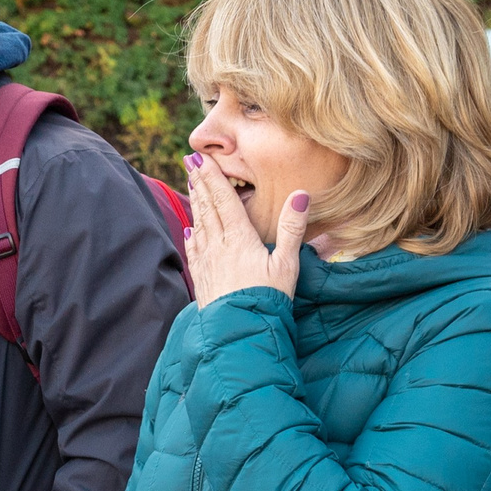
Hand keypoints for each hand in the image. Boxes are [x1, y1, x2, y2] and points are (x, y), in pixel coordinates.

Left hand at [182, 153, 311, 308]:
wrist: (240, 333)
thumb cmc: (268, 299)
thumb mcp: (287, 263)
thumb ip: (292, 228)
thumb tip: (301, 194)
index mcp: (239, 239)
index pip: (223, 200)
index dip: (212, 177)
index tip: (201, 158)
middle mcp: (218, 246)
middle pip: (207, 208)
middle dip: (199, 182)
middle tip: (189, 162)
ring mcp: (207, 263)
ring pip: (199, 225)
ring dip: (195, 203)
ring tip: (190, 185)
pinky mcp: (202, 279)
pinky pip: (194, 250)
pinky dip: (192, 234)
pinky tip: (190, 230)